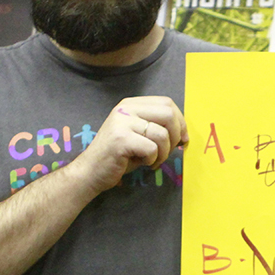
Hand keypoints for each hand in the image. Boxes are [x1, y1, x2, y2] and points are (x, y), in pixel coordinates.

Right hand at [72, 96, 186, 194]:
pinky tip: (143, 163)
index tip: (182, 139)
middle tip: (168, 151)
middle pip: (168, 114)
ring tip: (153, 161)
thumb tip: (184, 132)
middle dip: (176, 136)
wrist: (90, 171)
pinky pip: (152, 149)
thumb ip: (156, 125)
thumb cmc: (119, 156)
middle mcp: (126, 109)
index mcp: (131, 104)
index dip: (180, 121)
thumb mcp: (138, 134)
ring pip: (162, 134)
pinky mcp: (121, 139)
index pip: (167, 103)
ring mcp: (122, 122)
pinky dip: (152, 160)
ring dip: (164, 153)